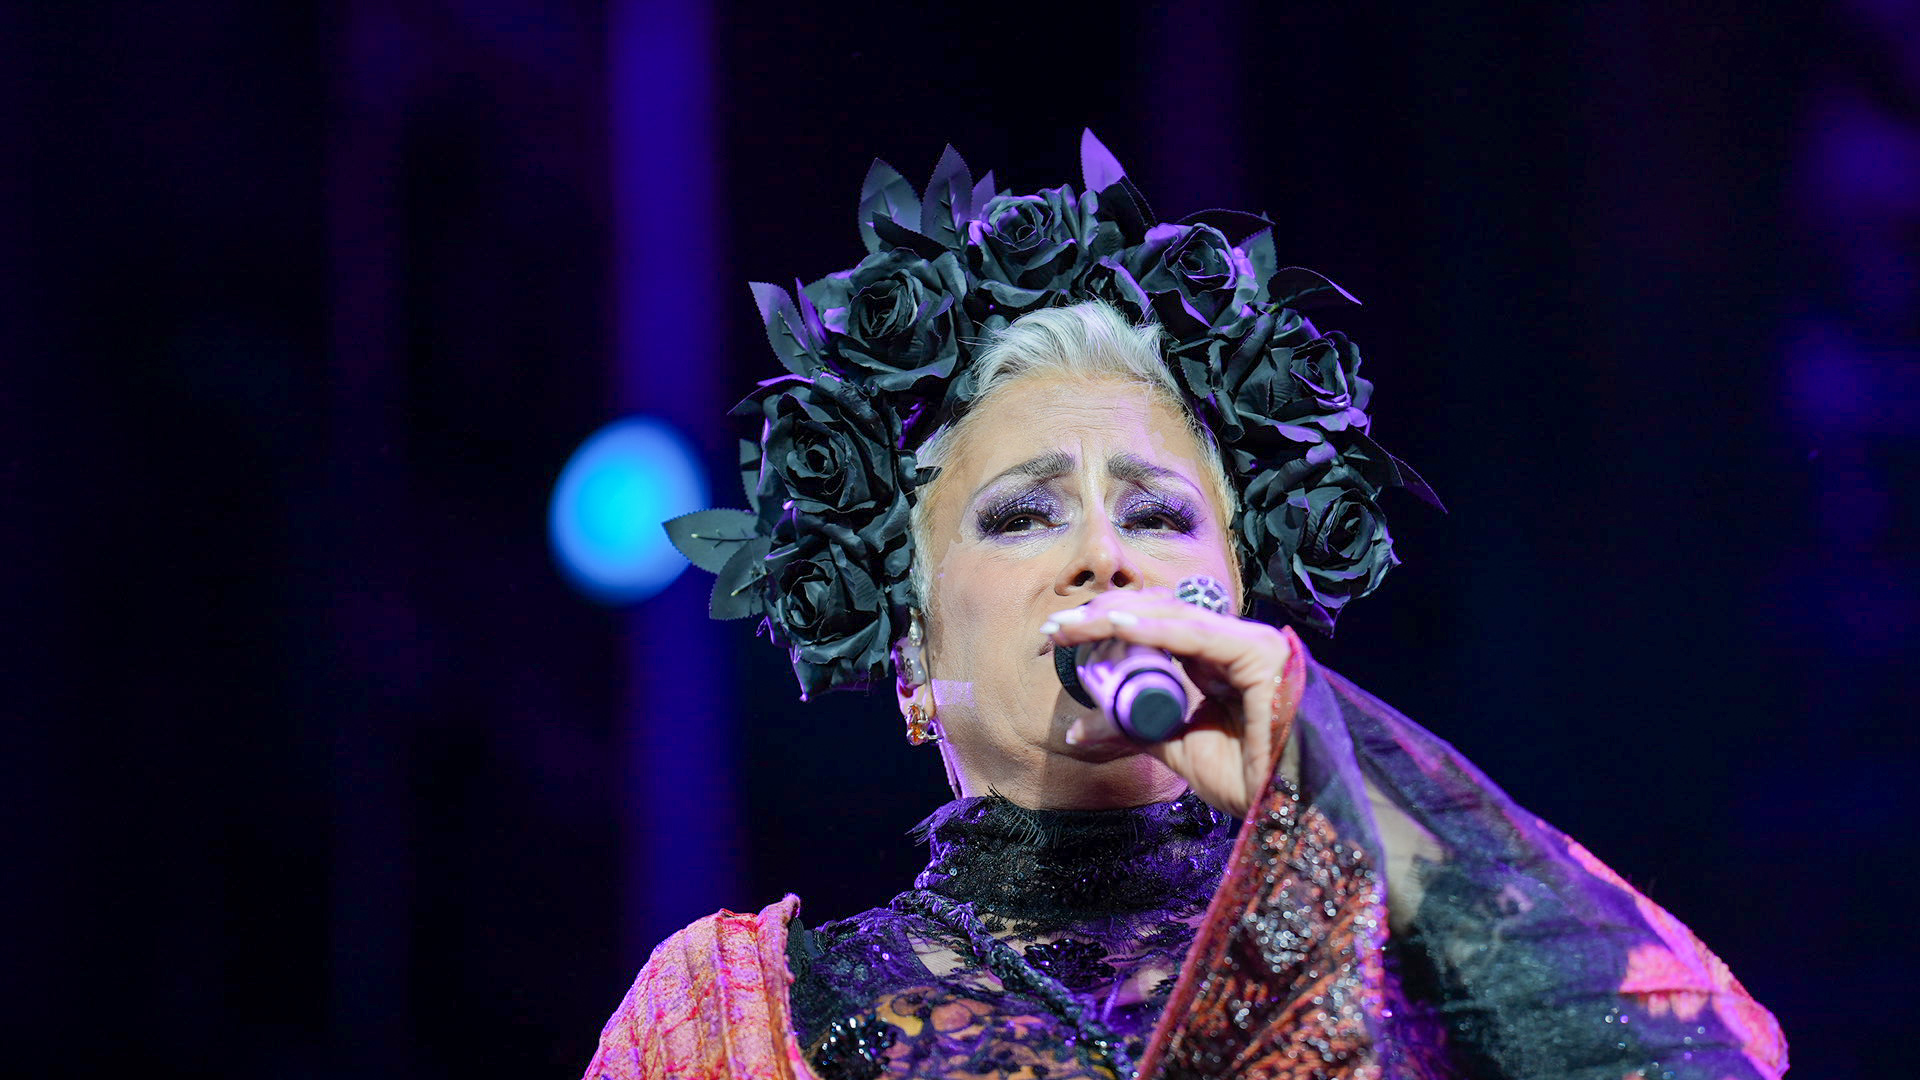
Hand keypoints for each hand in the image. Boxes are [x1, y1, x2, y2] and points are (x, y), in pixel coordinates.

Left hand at [1042, 588, 1305, 818]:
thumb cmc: (1249, 782)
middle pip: (1158, 615)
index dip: (1104, 628)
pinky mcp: (1259, 654)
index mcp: (1217, 662)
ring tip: (1069, 628)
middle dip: (1100, 619)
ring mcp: (1249, 645)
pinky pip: (1196, 635)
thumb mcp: (1176, 750)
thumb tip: (1077, 731)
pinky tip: (1116, 625)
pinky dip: (1154, 629)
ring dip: (1114, 618)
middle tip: (1052, 631)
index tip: (1057, 640)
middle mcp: (1233, 645)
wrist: (1293, 814)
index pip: (1155, 628)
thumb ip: (1134, 732)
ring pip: (1171, 617)